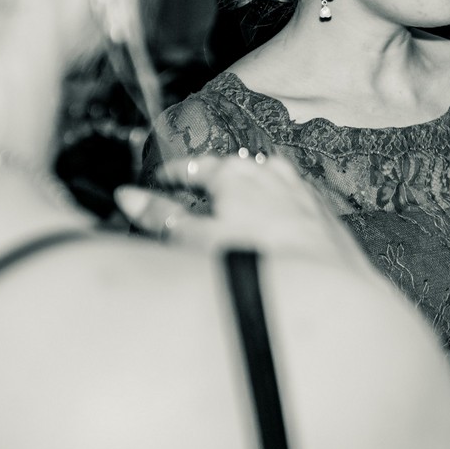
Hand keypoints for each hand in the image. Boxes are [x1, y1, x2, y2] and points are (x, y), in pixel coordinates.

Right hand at [114, 153, 371, 269]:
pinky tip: (277, 213)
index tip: (160, 178)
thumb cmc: (257, 261)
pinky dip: (278, 198)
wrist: (323, 283)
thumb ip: (160, 216)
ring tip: (235, 193)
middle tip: (193, 186)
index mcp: (238, 175)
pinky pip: (294, 195)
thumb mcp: (197, 240)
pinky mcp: (321, 214)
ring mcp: (300, 192)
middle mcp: (272, 175)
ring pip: (269, 176)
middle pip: (234, 166)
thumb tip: (126, 195)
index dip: (174, 172)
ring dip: (248, 181)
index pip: (197, 165)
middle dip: (211, 174)